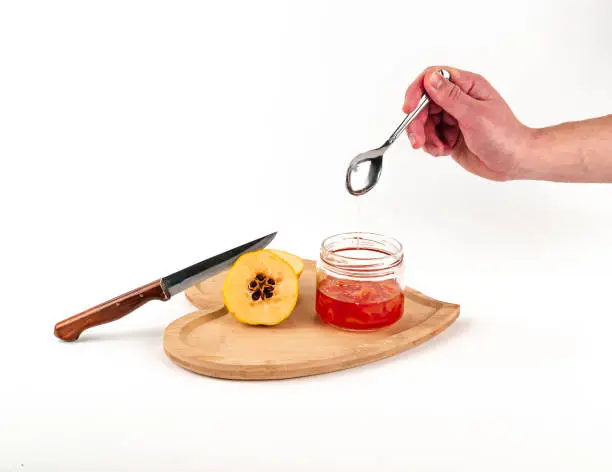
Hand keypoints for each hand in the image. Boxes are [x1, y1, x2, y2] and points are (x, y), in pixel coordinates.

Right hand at [403, 66, 532, 180]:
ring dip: (425, 137)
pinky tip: (444, 151)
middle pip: (423, 103)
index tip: (409, 109)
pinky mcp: (449, 135)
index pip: (433, 78)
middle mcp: (458, 99)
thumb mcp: (475, 115)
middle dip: (417, 122)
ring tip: (438, 148)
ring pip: (423, 122)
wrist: (514, 162)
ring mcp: (453, 118)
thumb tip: (430, 78)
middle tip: (418, 140)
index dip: (417, 92)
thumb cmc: (504, 136)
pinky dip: (431, 145)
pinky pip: (429, 136)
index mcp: (467, 86)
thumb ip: (450, 97)